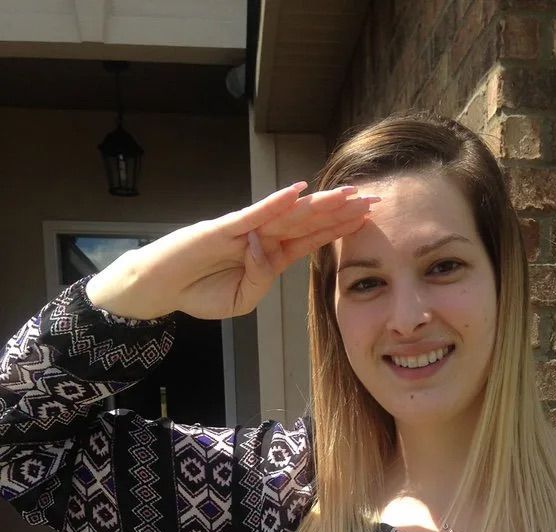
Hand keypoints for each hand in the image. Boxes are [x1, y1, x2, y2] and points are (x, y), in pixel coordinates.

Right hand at [85, 182, 378, 319]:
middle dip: (343, 210)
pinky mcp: (224, 227)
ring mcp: (246, 228)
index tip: (370, 218)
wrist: (161, 288)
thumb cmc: (200, 292)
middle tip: (377, 199)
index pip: (314, 238)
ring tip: (349, 193)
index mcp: (272, 256)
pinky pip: (256, 214)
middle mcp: (264, 237)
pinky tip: (299, 192)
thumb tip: (267, 249)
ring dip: (320, 203)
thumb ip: (262, 279)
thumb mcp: (242, 299)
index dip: (341, 227)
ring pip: (291, 213)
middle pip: (311, 220)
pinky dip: (276, 203)